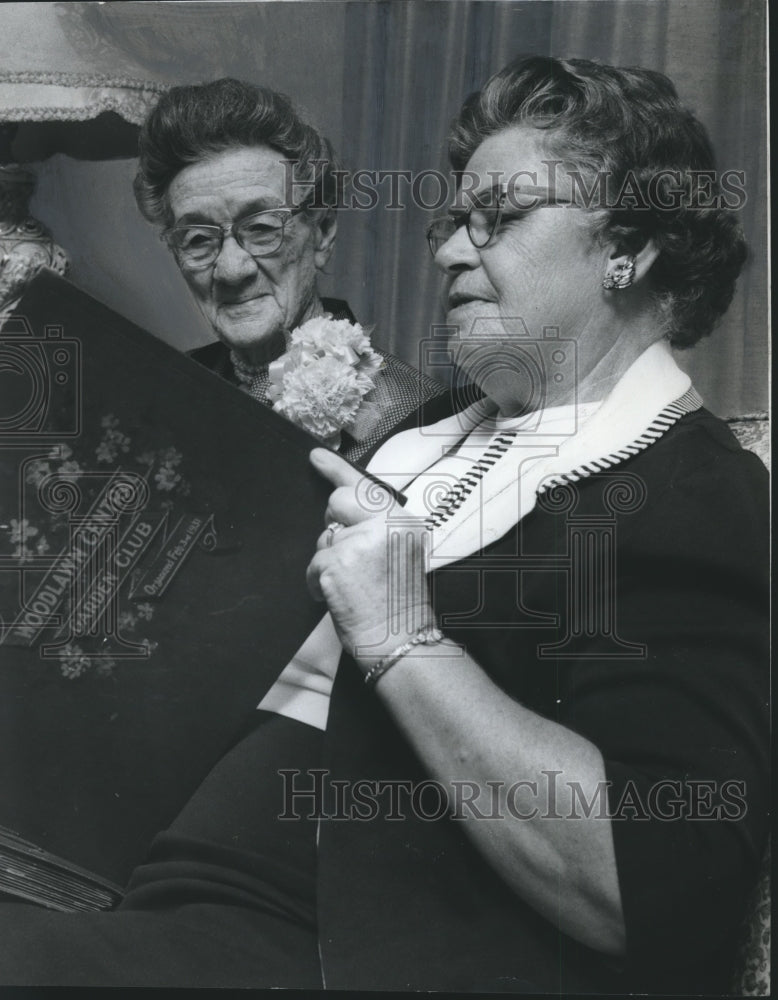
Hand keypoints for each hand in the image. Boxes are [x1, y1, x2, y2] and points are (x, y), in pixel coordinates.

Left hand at [306, 448, 434, 665]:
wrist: (399, 640)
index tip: (315, 456)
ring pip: (323, 539)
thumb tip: (338, 505)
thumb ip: (374, 526)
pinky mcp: (336, 563)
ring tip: (353, 585)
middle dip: (334, 526)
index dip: (336, 469)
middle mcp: (384, 526)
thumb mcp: (398, 553)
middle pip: (337, 502)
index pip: (366, 486)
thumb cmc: (396, 602)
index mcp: (403, 521)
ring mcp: (359, 543)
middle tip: (349, 556)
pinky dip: (318, 583)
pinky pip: (313, 565)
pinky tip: (340, 596)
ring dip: (329, 562)